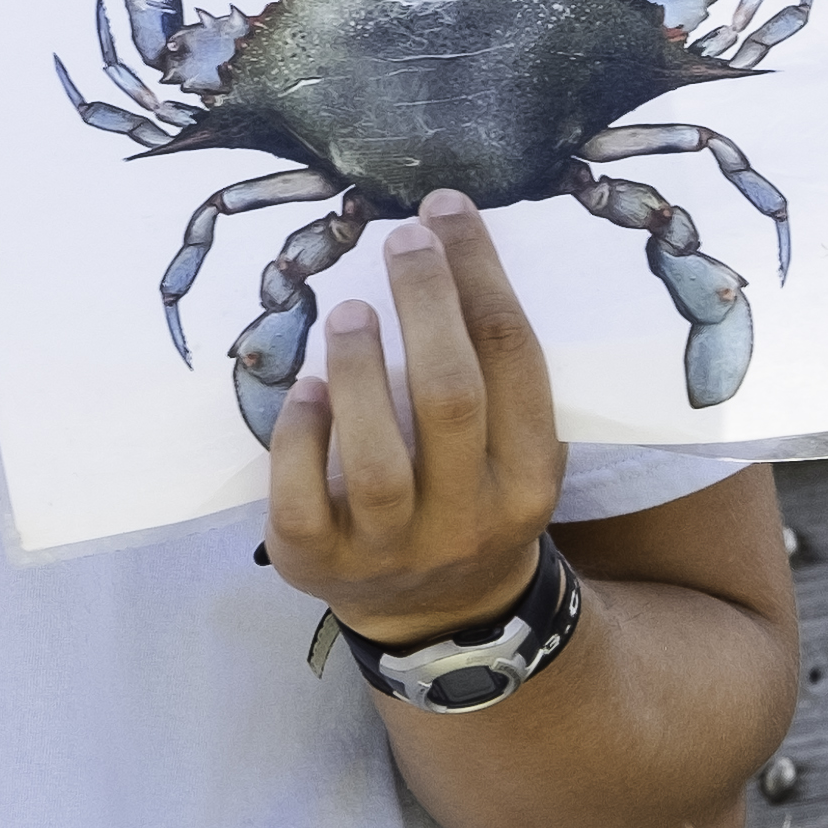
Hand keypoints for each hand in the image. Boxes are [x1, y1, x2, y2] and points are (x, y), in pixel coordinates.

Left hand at [269, 192, 566, 645]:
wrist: (442, 614)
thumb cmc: (472, 496)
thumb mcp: (510, 449)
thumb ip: (490, 375)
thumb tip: (443, 244)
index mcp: (529, 478)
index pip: (514, 359)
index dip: (480, 274)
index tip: (448, 212)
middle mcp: (470, 518)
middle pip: (450, 397)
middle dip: (426, 302)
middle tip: (403, 238)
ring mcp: (391, 549)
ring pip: (378, 459)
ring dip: (359, 369)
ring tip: (349, 311)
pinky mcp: (317, 565)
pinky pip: (302, 499)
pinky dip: (298, 437)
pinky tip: (302, 388)